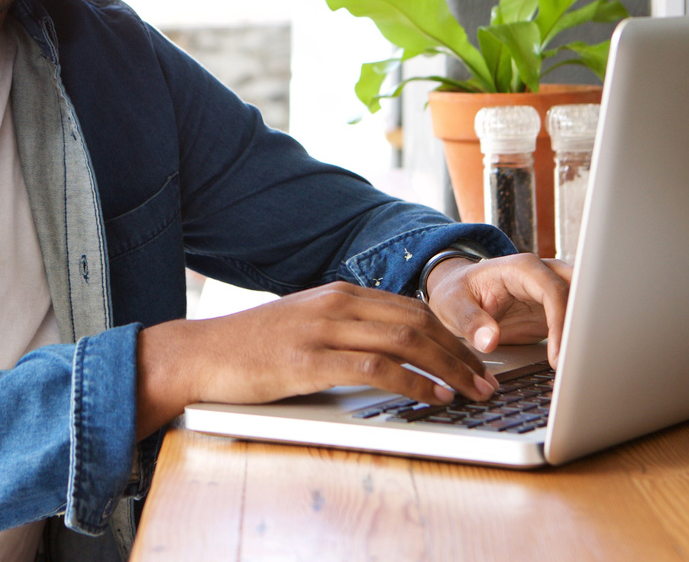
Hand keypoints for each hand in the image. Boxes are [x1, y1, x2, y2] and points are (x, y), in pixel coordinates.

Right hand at [134, 282, 499, 437]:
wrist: (200, 355)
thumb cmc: (250, 348)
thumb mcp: (305, 327)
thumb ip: (344, 331)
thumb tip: (388, 351)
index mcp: (339, 293)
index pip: (410, 307)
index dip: (451, 333)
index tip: (475, 358)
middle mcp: (337, 303)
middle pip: (418, 321)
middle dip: (461, 352)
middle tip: (488, 379)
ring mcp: (323, 329)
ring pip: (405, 340)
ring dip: (448, 368)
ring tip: (473, 392)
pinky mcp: (310, 360)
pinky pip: (376, 368)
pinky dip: (413, 382)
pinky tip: (433, 396)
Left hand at [423, 253, 572, 366]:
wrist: (459, 292)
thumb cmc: (456, 292)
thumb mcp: (453, 304)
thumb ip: (470, 321)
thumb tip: (489, 341)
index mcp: (522, 268)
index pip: (553, 291)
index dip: (561, 324)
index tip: (558, 356)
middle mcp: (545, 275)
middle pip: (580, 294)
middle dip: (586, 325)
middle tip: (582, 363)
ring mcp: (553, 291)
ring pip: (585, 307)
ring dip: (587, 334)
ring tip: (582, 368)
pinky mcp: (555, 311)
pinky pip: (576, 323)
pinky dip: (579, 342)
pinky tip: (576, 366)